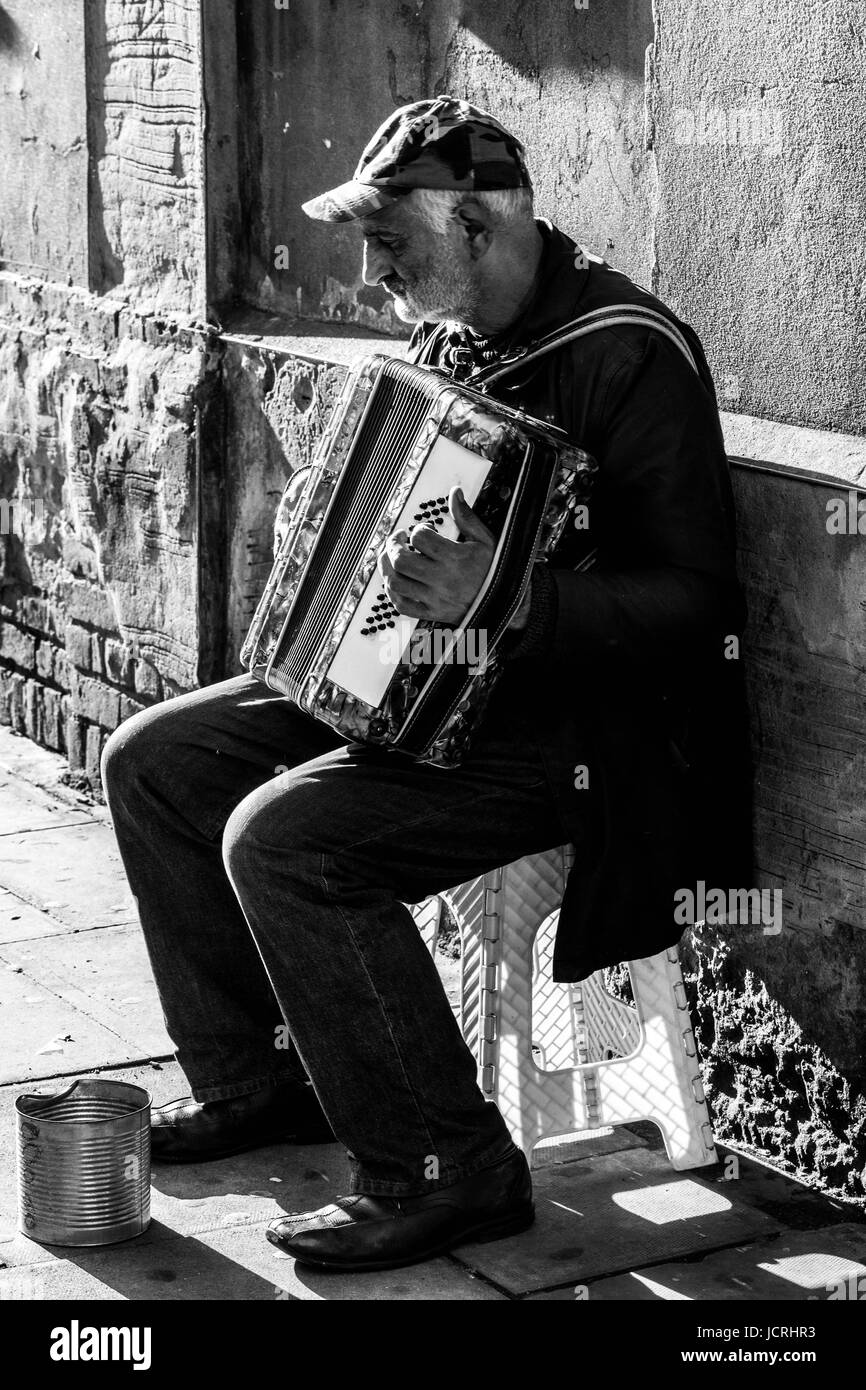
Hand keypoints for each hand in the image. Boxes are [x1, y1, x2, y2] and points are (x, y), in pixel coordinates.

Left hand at [378, 486, 494, 625]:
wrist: (505, 604)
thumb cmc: (494, 570)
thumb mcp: (485, 540)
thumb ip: (466, 517)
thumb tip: (454, 492)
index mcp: (455, 558)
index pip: (420, 538)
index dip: (417, 529)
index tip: (423, 530)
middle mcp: (442, 579)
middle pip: (401, 561)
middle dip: (393, 546)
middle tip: (396, 539)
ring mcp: (435, 599)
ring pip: (396, 583)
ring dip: (386, 567)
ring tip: (390, 557)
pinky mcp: (431, 613)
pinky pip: (402, 605)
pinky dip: (392, 592)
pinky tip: (394, 581)